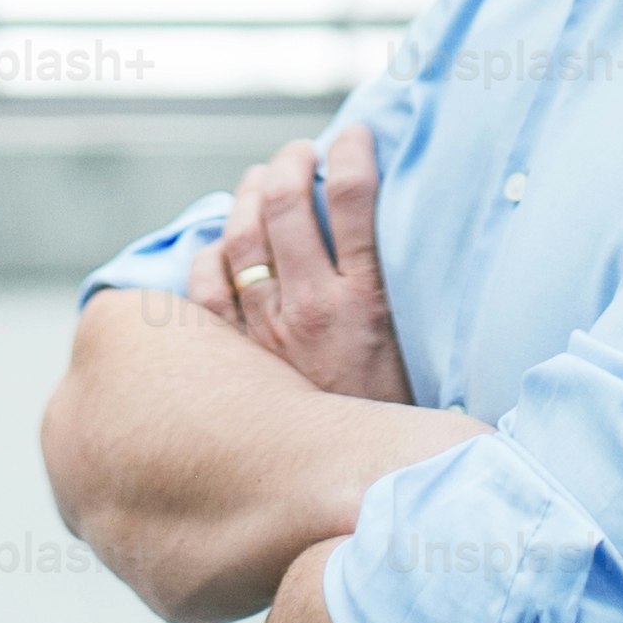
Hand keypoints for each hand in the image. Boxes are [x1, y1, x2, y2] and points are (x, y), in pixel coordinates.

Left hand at [188, 121, 408, 403]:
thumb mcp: (417, 348)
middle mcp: (311, 308)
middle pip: (286, 205)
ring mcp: (268, 331)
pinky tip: (220, 241)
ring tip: (262, 177)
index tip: (355, 135)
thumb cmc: (398, 415)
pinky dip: (208, 256)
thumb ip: (400, 293)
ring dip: (248, 195)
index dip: (351, 154)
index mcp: (366, 301)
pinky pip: (205, 291)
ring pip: (241, 237)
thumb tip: (403, 243)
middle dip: (290, 164)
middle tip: (300, 153)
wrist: (362, 486)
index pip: (354, 200)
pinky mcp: (238, 357)